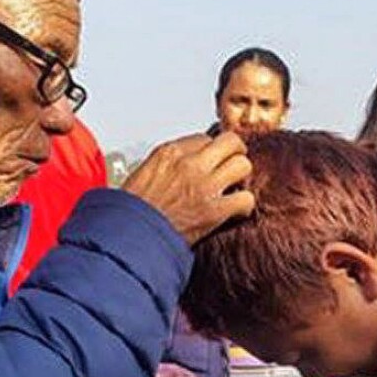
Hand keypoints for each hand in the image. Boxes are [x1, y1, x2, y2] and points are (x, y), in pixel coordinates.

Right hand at [123, 132, 254, 244]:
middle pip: (230, 142)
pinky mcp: (215, 211)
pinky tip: (236, 211)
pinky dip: (244, 206)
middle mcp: (189, 164)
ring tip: (235, 187)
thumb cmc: (131, 212)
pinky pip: (246, 199)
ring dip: (241, 177)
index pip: (204, 138)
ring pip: (242, 165)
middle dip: (235, 152)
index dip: (210, 150)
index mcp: (169, 153)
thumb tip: (177, 168)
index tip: (211, 159)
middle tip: (234, 162)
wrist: (130, 238)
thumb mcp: (141, 174)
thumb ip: (164, 165)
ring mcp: (204, 186)